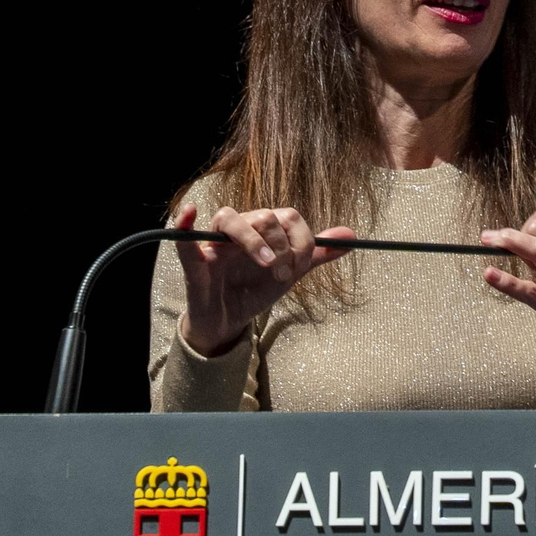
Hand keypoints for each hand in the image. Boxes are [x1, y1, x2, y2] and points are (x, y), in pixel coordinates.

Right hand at [174, 203, 354, 356]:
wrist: (230, 322)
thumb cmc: (255, 289)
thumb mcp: (291, 271)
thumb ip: (317, 253)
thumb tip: (350, 236)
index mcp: (263, 229)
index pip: (287, 216)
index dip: (301, 239)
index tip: (301, 266)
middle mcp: (239, 230)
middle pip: (263, 215)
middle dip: (281, 246)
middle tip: (283, 274)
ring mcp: (215, 244)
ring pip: (230, 218)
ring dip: (253, 240)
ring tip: (267, 265)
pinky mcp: (195, 263)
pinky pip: (185, 239)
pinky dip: (184, 224)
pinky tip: (190, 213)